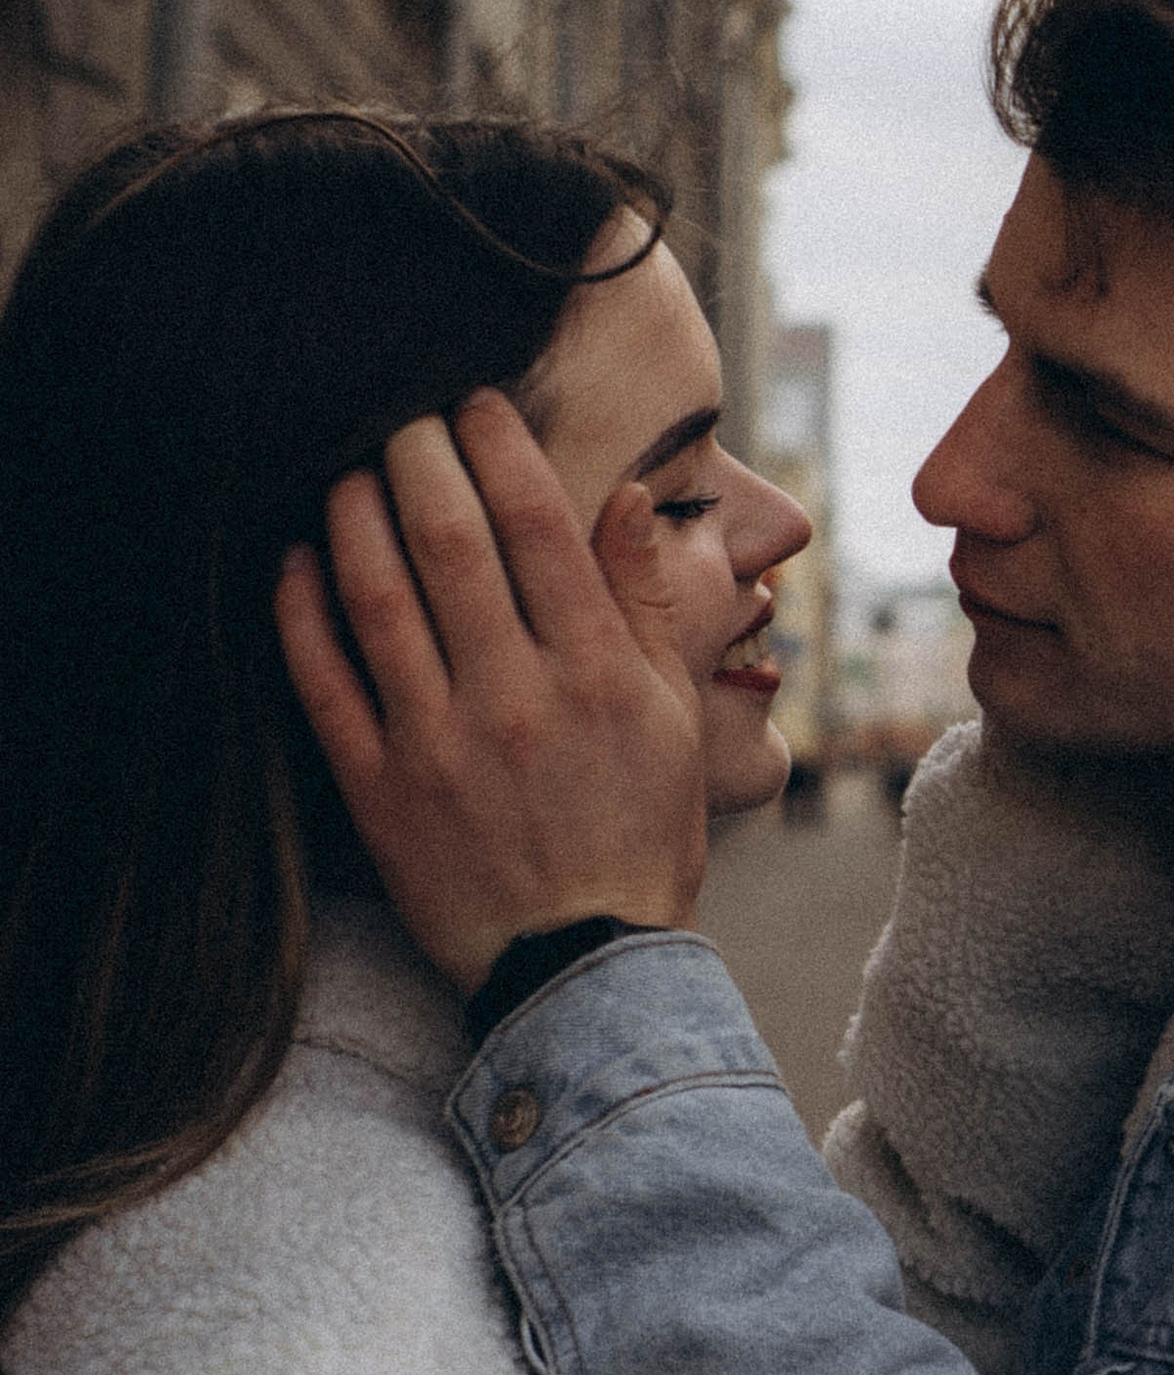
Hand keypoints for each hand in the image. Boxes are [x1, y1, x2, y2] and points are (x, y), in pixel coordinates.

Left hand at [275, 391, 707, 991]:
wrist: (586, 968)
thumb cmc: (640, 835)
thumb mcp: (676, 718)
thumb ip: (648, 604)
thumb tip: (626, 497)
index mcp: (598, 674)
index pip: (539, 526)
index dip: (499, 448)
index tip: (476, 406)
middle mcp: (516, 698)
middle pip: (450, 542)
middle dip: (419, 457)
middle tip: (403, 418)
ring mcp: (440, 746)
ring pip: (378, 598)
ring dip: (354, 516)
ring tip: (348, 472)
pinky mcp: (380, 792)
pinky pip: (324, 684)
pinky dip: (301, 612)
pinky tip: (296, 560)